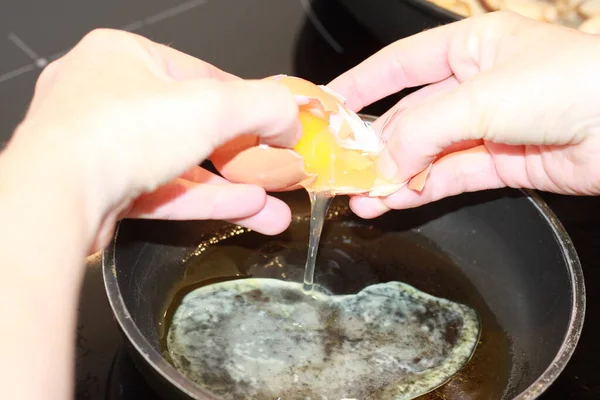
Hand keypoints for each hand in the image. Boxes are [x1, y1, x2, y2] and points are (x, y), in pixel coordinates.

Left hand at [4, 29, 299, 251]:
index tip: (278, 125)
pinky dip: (205, 200)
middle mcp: (110, 98)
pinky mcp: (104, 189)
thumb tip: (290, 118)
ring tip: (273, 206)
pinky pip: (165, 191)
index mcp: (125, 58)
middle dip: (244, 155)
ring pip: (182, 165)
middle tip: (277, 169)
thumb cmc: (113, 133)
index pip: (204, 77)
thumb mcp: (212, 106)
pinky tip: (245, 211)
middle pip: (195, 126)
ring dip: (232, 186)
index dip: (249, 104)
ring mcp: (104, 147)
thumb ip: (263, 106)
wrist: (54, 197)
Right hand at [328, 11, 599, 217]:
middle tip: (343, 170)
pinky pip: (445, 178)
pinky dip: (417, 191)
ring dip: (391, 177)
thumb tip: (381, 163)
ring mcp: (484, 129)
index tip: (327, 108)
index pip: (399, 64)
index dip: (360, 84)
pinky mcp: (497, 164)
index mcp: (469, 48)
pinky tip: (392, 201)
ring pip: (422, 154)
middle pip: (407, 117)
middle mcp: (473, 87)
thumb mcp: (483, 97)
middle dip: (374, 145)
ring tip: (362, 198)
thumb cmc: (575, 83)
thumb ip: (423, 130)